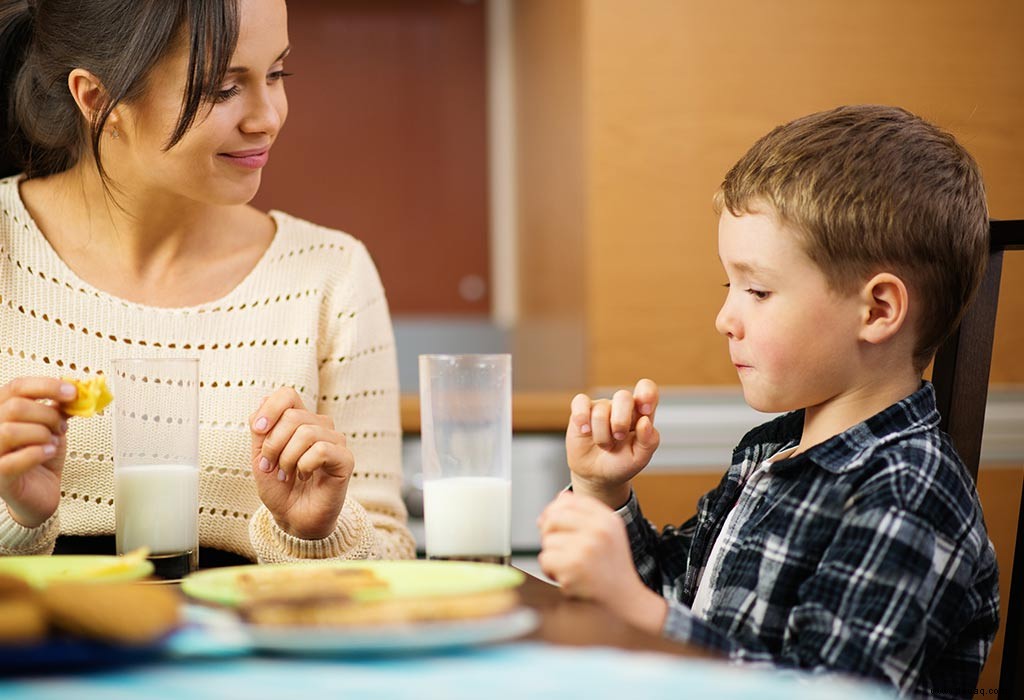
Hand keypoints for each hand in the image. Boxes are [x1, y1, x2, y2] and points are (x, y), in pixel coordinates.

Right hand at [0, 377, 75, 527]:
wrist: (40, 493)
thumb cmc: (42, 458)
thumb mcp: (53, 427)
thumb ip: (59, 408)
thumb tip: (75, 390)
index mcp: (2, 411)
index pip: (16, 387)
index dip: (46, 386)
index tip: (72, 392)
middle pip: (15, 407)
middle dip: (48, 416)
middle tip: (61, 427)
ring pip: (10, 431)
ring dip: (41, 434)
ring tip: (52, 443)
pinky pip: (12, 461)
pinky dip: (37, 454)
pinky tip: (48, 453)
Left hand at [249, 387, 353, 539]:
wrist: (293, 518)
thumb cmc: (280, 488)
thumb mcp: (260, 457)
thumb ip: (260, 429)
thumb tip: (264, 399)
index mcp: (300, 421)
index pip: (288, 394)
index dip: (270, 409)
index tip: (258, 430)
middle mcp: (320, 426)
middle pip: (293, 416)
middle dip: (274, 444)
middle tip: (272, 466)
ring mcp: (335, 442)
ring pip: (306, 433)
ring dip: (288, 458)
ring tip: (288, 474)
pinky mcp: (345, 459)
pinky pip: (320, 450)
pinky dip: (304, 465)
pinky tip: (305, 476)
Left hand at [538, 491, 666, 633]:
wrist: (625, 602)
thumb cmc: (612, 570)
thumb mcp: (607, 535)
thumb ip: (583, 516)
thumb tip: (553, 504)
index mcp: (607, 519)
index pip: (568, 500)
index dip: (554, 511)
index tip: (554, 525)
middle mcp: (599, 530)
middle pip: (553, 518)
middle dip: (549, 534)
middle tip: (560, 549)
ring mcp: (586, 547)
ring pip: (547, 540)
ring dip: (552, 556)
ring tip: (570, 567)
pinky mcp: (573, 567)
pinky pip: (545, 559)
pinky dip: (551, 571)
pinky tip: (567, 577)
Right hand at [566, 378, 659, 507]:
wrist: (596, 476)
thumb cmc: (621, 463)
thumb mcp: (640, 458)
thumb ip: (649, 441)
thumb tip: (645, 421)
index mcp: (640, 413)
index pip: (647, 389)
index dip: (647, 394)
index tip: (645, 412)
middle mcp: (622, 406)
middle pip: (623, 396)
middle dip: (620, 422)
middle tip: (618, 438)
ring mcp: (601, 407)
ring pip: (601, 410)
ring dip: (602, 435)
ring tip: (604, 445)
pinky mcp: (582, 410)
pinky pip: (580, 402)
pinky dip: (582, 418)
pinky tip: (585, 431)